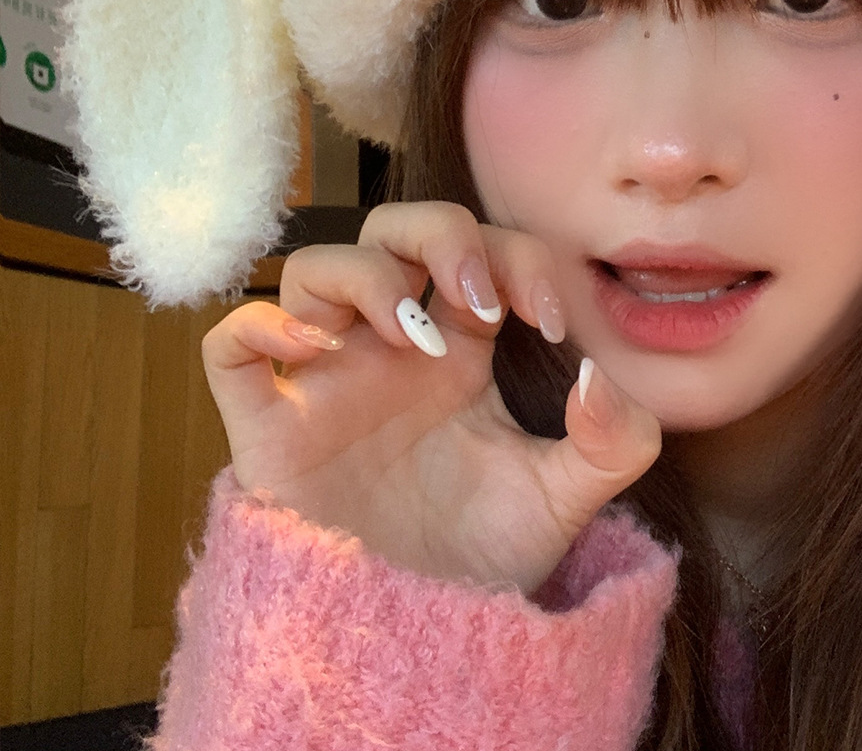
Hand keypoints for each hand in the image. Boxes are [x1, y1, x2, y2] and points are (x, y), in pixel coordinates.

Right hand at [200, 201, 660, 593]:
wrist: (422, 651)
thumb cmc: (484, 564)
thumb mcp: (568, 499)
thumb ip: (612, 440)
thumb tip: (595, 376)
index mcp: (462, 350)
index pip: (483, 252)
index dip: (521, 261)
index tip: (553, 324)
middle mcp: (391, 351)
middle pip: (394, 229)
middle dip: (443, 234)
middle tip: (482, 301)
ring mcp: (327, 384)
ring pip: (313, 268)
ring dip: (367, 276)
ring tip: (409, 335)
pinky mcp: (269, 432)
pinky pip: (229, 346)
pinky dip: (259, 324)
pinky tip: (314, 348)